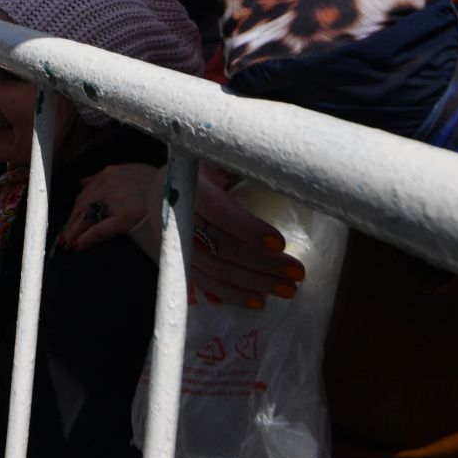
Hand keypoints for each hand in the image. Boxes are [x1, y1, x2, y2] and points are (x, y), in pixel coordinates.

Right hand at [60, 163, 304, 308]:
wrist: (160, 185)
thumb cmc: (197, 166)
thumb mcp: (212, 156)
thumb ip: (235, 162)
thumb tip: (275, 165)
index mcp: (183, 185)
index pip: (214, 209)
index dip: (245, 227)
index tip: (280, 241)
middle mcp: (174, 217)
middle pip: (219, 245)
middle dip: (262, 262)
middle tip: (297, 272)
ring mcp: (173, 243)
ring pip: (214, 269)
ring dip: (254, 282)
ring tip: (288, 288)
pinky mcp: (177, 261)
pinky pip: (204, 283)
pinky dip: (232, 294)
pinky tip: (259, 301)